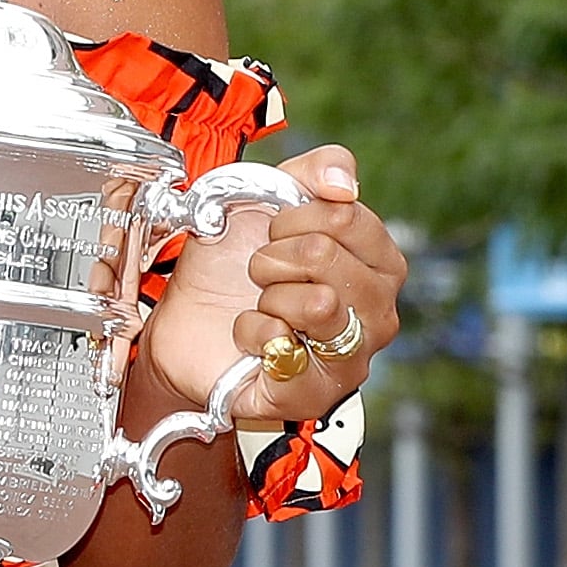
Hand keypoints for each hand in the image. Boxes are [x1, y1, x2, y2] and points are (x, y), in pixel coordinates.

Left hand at [143, 145, 405, 424]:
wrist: (185, 324)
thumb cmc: (235, 265)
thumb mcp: (268, 199)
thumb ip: (315, 170)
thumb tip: (345, 183)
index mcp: (381, 264)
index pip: (347, 216)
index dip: (293, 216)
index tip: (275, 232)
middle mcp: (379, 315)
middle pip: (327, 256)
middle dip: (273, 256)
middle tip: (260, 272)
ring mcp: (352, 360)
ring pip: (318, 303)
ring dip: (268, 295)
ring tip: (261, 305)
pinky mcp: (313, 395)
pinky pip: (285, 348)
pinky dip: (252, 333)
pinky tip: (252, 341)